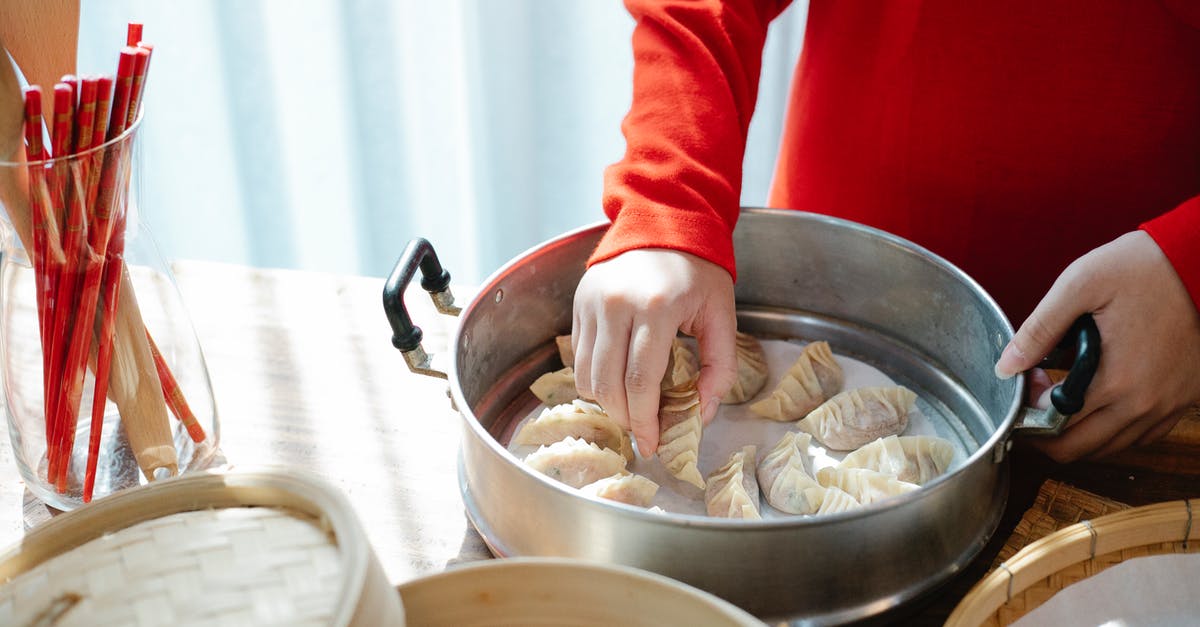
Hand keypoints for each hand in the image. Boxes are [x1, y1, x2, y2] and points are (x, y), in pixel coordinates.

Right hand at [572, 249, 737, 454]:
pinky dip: (594, 379)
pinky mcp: (579, 304)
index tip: (653, 445)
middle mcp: (616, 306)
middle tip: (642, 432)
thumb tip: (701, 413)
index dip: (645, 421)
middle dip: (624, 418)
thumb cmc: (698, 271)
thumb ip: (720, 366)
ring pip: (585, 376)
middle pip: (607, 385)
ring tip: (629, 408)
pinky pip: (577, 357)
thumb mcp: (722, 314)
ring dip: (606, 402)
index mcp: (655, 308)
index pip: (640, 382)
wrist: (663, 223)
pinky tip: (617, 381)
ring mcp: (591, 304)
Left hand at [994, 231, 1199, 461]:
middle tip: (1039, 391)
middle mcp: (1145, 404)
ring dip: (1079, 430)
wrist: (1198, 260)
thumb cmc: (1142, 268)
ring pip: (1111, 446)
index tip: (1029, 379)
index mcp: (1116, 382)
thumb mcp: (1079, 286)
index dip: (1029, 412)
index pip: (1056, 429)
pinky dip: (1113, 428)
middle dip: (1046, 428)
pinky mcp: (1184, 398)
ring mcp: (1168, 405)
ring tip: (1066, 390)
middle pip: (1080, 448)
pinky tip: (1100, 399)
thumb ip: (1038, 330)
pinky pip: (1142, 434)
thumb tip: (1005, 366)